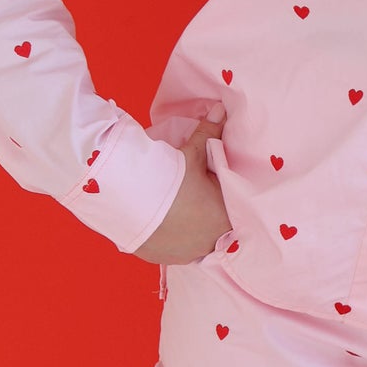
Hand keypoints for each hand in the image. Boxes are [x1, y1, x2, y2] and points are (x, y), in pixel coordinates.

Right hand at [132, 115, 233, 265]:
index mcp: (225, 220)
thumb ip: (210, 133)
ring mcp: (184, 254)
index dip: (229, 200)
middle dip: (210, 215)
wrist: (129, 198)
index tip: (220, 190)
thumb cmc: (171, 177)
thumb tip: (222, 109)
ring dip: (191, 228)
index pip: (237, 213)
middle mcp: (208, 243)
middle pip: (216, 229)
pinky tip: (165, 223)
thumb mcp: (192, 153)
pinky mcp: (161, 258)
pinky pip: (172, 248)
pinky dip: (171, 237)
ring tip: (182, 210)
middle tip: (200, 197)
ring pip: (195, 241)